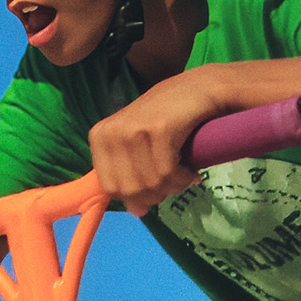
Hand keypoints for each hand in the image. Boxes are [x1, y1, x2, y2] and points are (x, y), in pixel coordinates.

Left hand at [86, 74, 220, 216]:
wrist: (201, 89)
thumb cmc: (170, 117)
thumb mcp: (139, 145)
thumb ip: (131, 175)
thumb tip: (136, 212)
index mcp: (99, 136)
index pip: (110, 188)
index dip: (136, 196)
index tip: (157, 186)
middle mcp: (111, 132)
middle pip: (130, 189)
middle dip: (156, 194)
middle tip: (174, 182)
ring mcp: (133, 129)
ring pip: (150, 183)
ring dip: (173, 187)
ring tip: (185, 176)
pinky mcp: (158, 130)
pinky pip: (167, 173)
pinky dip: (183, 179)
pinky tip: (191, 172)